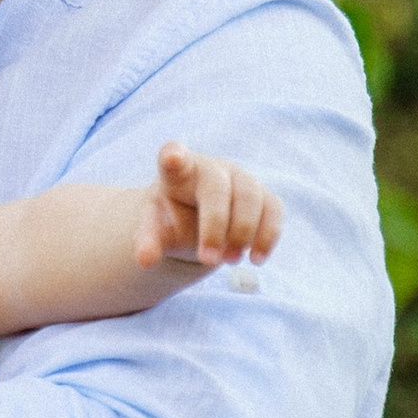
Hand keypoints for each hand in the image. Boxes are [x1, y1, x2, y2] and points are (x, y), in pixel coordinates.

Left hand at [139, 141, 280, 273]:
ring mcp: (240, 179)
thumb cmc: (172, 220)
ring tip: (230, 261)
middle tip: (208, 260)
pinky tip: (256, 259)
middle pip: (217, 188)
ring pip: (250, 197)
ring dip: (243, 233)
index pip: (172, 156)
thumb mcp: (155, 229)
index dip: (173, 156)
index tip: (172, 158)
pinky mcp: (263, 196)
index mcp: (177, 172)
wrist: (197, 221)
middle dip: (215, 226)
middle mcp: (211, 168)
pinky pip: (273, 210)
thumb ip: (149, 240)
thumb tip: (144, 259)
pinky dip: (267, 236)